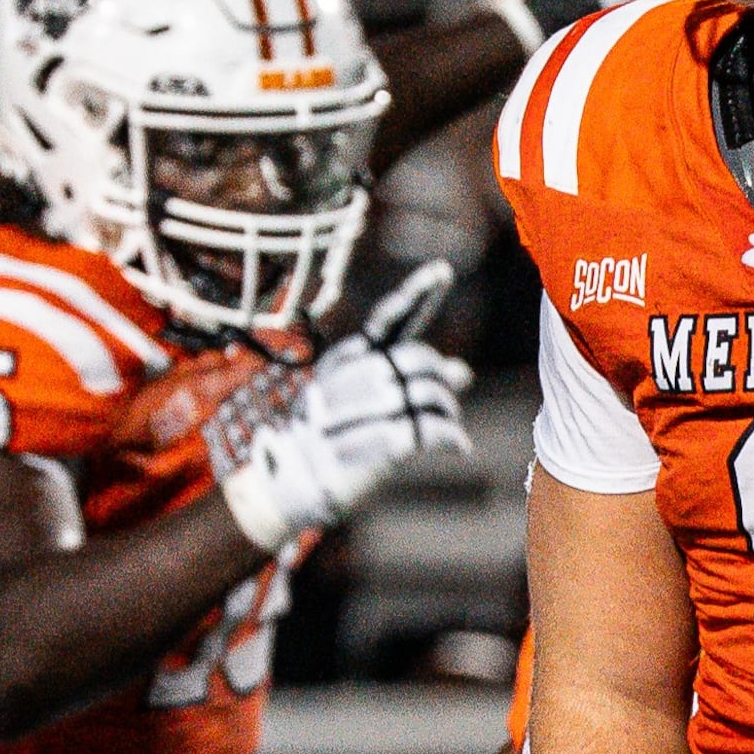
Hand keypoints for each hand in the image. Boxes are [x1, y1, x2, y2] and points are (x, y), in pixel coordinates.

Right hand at [210, 262, 471, 550]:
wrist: (292, 482)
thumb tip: (461, 371)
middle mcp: (354, 375)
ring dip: (448, 410)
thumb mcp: (367, 402)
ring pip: (431, 392)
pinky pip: (434, 430)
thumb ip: (411, 381)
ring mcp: (364, 407)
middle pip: (420, 358)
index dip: (418, 293)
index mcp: (348, 358)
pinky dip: (453, 438)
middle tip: (444, 403)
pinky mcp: (380, 443)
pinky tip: (459, 447)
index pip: (388, 319)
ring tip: (447, 428)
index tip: (443, 270)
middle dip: (440, 380)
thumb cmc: (333, 439)